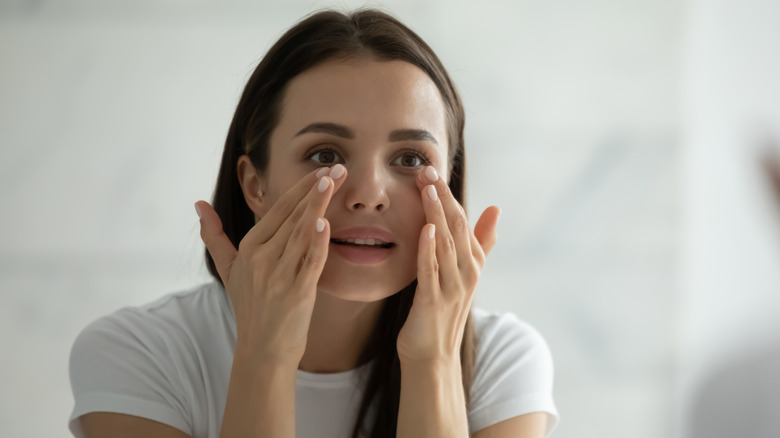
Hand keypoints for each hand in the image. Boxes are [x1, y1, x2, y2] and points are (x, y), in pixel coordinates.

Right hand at [195, 164, 346, 366]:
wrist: (262, 350)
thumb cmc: (250, 306)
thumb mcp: (228, 269)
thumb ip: (214, 235)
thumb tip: (198, 204)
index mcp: (250, 247)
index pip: (278, 210)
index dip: (301, 188)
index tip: (321, 169)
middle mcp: (262, 258)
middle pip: (292, 216)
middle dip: (316, 190)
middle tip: (339, 167)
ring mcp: (279, 275)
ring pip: (301, 233)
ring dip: (318, 206)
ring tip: (333, 182)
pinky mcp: (297, 293)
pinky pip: (309, 263)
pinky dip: (316, 243)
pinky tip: (324, 224)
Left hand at [396, 166, 500, 363]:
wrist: (431, 355)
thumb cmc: (442, 311)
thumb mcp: (464, 272)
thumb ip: (480, 241)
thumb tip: (496, 208)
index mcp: (472, 262)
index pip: (462, 220)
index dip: (448, 194)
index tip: (431, 170)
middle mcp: (466, 272)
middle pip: (456, 227)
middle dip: (442, 197)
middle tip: (426, 170)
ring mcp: (452, 287)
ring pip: (445, 244)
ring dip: (436, 215)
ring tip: (427, 189)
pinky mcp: (433, 302)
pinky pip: (431, 270)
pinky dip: (429, 249)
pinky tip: (424, 229)